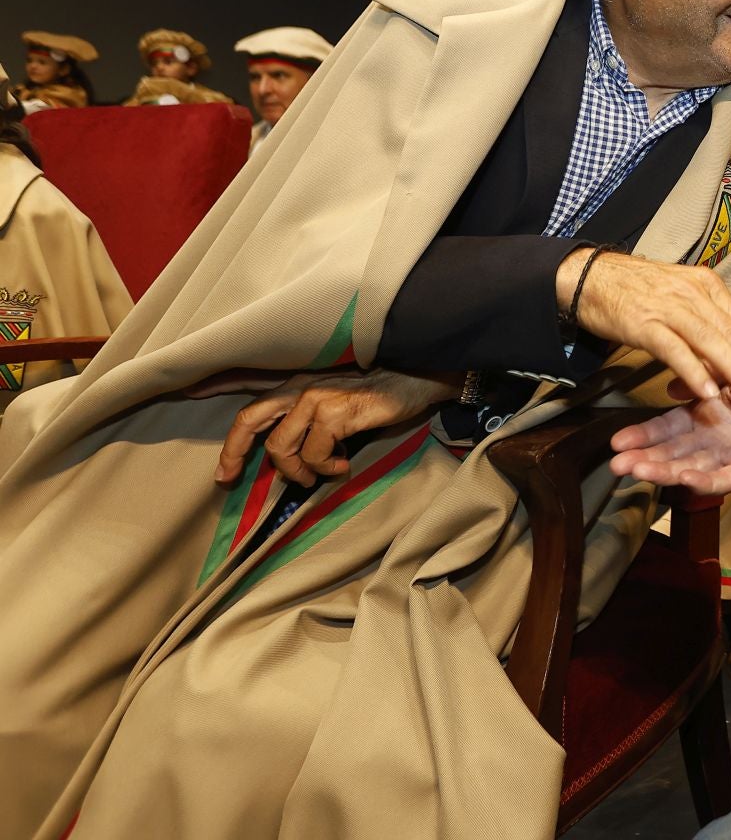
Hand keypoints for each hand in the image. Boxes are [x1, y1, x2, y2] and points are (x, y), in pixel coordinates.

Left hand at [195, 367, 458, 486]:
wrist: (422, 375)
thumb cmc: (385, 389)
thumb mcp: (342, 398)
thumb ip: (315, 417)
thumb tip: (294, 451)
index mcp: (300, 379)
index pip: (248, 378)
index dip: (215, 383)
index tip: (185, 389)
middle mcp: (302, 384)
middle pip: (249, 418)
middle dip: (233, 452)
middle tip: (226, 477)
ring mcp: (318, 396)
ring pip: (281, 446)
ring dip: (297, 472)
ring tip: (317, 475)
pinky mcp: (338, 411)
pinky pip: (315, 453)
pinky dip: (325, 468)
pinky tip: (343, 466)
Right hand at [563, 250, 730, 403]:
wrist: (590, 278)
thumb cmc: (636, 287)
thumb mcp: (682, 286)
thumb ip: (716, 302)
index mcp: (706, 285)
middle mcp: (692, 294)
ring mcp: (669, 308)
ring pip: (710, 341)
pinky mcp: (645, 324)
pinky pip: (675, 351)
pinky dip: (693, 372)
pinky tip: (707, 390)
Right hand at [607, 343, 730, 493]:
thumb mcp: (730, 371)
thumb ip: (701, 379)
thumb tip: (671, 389)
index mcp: (705, 416)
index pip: (666, 430)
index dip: (642, 436)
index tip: (616, 441)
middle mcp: (714, 439)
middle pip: (673, 454)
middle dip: (644, 460)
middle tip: (616, 466)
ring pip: (693, 468)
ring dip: (666, 472)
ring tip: (639, 472)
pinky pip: (728, 477)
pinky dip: (707, 479)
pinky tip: (685, 477)